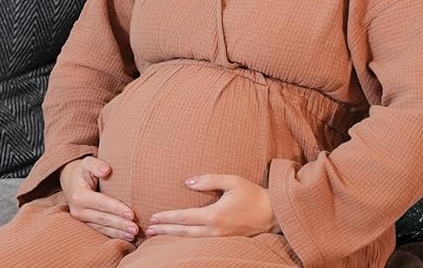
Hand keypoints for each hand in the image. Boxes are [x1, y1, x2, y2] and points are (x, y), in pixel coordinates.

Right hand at [59, 156, 138, 240]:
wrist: (70, 180)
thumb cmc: (83, 170)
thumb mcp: (87, 163)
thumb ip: (96, 165)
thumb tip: (106, 170)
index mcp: (79, 196)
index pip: (102, 203)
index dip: (117, 209)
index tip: (132, 214)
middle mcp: (78, 210)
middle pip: (103, 219)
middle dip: (120, 224)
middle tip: (136, 228)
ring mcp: (81, 219)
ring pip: (102, 228)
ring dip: (118, 233)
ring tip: (133, 235)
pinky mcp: (85, 224)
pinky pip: (100, 231)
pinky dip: (114, 235)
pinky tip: (126, 237)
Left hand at [146, 174, 278, 237]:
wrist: (274, 214)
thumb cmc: (254, 195)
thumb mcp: (232, 181)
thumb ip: (208, 180)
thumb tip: (187, 182)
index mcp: (214, 215)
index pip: (183, 217)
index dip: (167, 217)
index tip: (154, 216)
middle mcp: (214, 230)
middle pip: (182, 232)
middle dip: (164, 230)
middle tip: (148, 230)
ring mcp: (220, 238)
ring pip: (190, 240)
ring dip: (172, 237)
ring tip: (158, 235)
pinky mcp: (225, 242)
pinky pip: (200, 242)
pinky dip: (186, 241)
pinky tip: (179, 239)